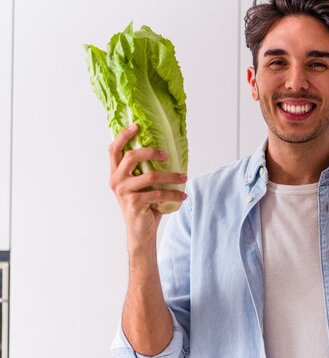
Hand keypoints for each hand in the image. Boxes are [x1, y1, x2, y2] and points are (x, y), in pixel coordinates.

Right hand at [108, 124, 186, 248]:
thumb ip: (145, 170)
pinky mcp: (134, 203)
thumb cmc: (144, 206)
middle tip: (167, 154)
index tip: (137, 125)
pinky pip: (158, 193)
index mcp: (115, 173)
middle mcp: (116, 181)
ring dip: (171, 176)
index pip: (114, 149)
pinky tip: (183, 195)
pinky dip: (174, 193)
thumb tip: (167, 151)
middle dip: (152, 152)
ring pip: (150, 176)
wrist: (141, 232)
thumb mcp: (142, 185)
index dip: (123, 135)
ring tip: (184, 177)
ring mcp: (124, 192)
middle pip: (132, 156)